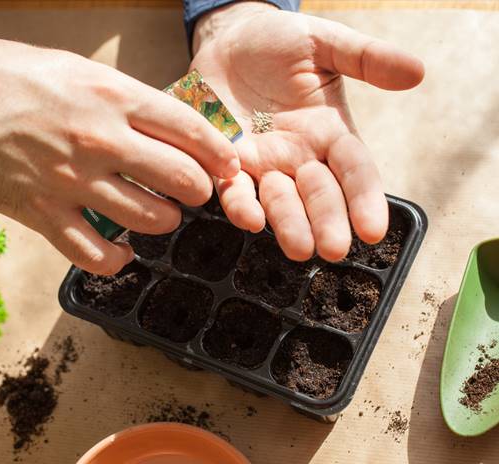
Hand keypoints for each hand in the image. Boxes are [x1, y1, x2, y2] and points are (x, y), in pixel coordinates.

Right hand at [0, 20, 239, 274]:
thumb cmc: (3, 74)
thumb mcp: (73, 69)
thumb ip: (121, 100)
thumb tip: (165, 127)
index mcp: (111, 95)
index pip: (191, 130)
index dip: (219, 154)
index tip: (227, 167)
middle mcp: (98, 138)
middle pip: (181, 179)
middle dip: (199, 191)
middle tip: (193, 192)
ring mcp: (70, 180)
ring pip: (150, 219)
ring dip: (164, 221)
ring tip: (159, 215)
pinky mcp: (40, 214)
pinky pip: (97, 255)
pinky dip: (119, 259)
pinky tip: (123, 250)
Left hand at [192, 2, 423, 260]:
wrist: (228, 40)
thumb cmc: (279, 42)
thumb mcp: (324, 43)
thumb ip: (365, 58)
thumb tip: (416, 72)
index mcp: (330, 133)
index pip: (354, 170)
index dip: (364, 198)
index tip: (373, 229)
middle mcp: (299, 156)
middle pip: (319, 194)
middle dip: (327, 221)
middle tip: (333, 249)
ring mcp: (263, 163)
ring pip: (279, 201)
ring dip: (288, 224)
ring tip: (299, 247)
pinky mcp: (227, 163)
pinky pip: (234, 189)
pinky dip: (241, 204)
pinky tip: (249, 218)